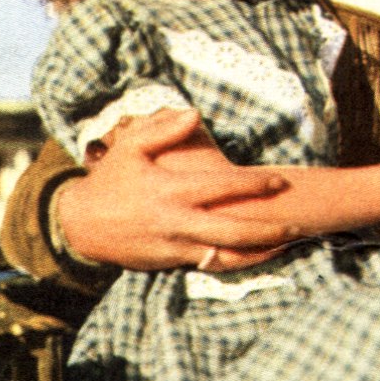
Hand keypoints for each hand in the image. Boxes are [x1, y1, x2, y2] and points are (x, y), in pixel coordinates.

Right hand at [55, 107, 294, 270]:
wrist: (80, 225)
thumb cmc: (110, 181)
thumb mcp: (130, 148)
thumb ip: (164, 129)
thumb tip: (195, 114)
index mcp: (172, 190)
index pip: (224, 187)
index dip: (255, 185)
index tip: (280, 181)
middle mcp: (178, 221)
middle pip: (235, 230)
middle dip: (270, 229)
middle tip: (299, 224)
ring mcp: (177, 246)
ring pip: (227, 256)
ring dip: (261, 253)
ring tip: (288, 245)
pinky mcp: (173, 262)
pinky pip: (212, 266)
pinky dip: (238, 264)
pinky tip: (259, 258)